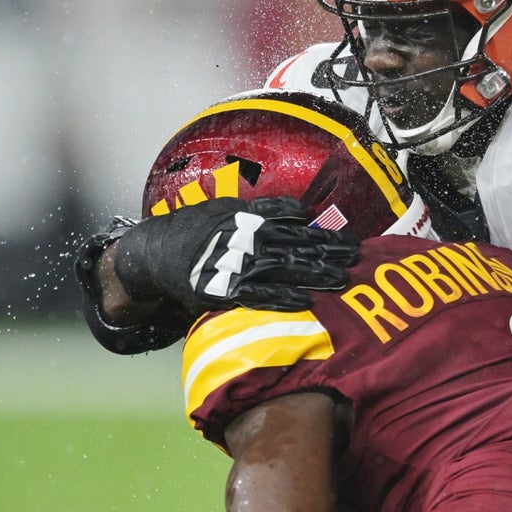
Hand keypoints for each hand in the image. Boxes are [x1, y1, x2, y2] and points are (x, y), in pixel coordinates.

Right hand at [113, 197, 359, 313]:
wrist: (155, 251)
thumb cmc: (197, 229)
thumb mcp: (229, 209)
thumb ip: (265, 210)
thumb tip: (300, 210)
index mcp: (250, 221)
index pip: (297, 229)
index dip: (326, 236)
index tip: (353, 242)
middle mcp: (245, 241)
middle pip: (296, 248)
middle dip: (328, 254)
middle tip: (356, 259)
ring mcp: (234, 265)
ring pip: (281, 270)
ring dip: (313, 275)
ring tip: (340, 279)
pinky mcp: (220, 289)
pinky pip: (256, 295)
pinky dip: (280, 298)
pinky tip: (304, 301)